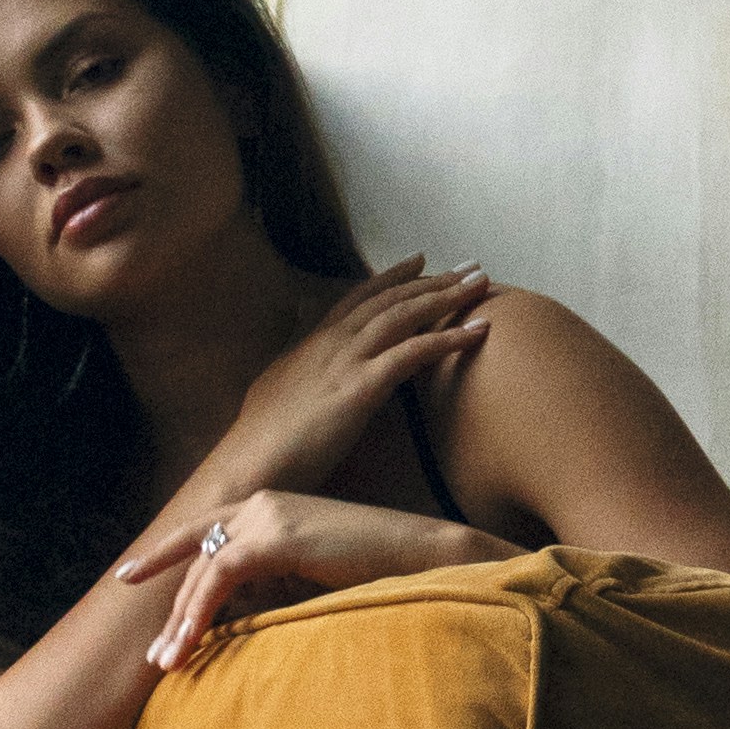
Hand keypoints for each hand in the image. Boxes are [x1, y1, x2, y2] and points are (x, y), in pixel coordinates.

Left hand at [117, 489, 465, 673]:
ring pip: (204, 569)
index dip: (163, 552)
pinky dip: (201, 612)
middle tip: (154, 655)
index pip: (204, 529)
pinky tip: (190, 644)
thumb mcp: (312, 578)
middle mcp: (263, 503)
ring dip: (183, 620)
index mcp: (271, 507)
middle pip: (197, 554)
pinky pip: (222, 575)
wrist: (425, 558)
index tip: (127, 576)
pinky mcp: (278, 534)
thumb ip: (273, 586)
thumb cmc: (380, 575)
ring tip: (168, 663)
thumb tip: (237, 618)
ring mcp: (269, 514)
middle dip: (172, 607)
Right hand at [203, 259, 491, 501]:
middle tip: (470, 266)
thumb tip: (296, 370)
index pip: (356, 299)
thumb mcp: (273, 398)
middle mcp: (328, 344)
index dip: (390, 278)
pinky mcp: (359, 388)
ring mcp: (344, 362)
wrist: (247, 467)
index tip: (419, 261)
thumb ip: (293, 377)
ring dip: (445, 297)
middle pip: (387, 299)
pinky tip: (478, 332)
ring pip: (402, 315)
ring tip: (482, 284)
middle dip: (431, 279)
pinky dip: (448, 338)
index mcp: (309, 346)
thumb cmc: (259, 446)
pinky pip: (413, 353)